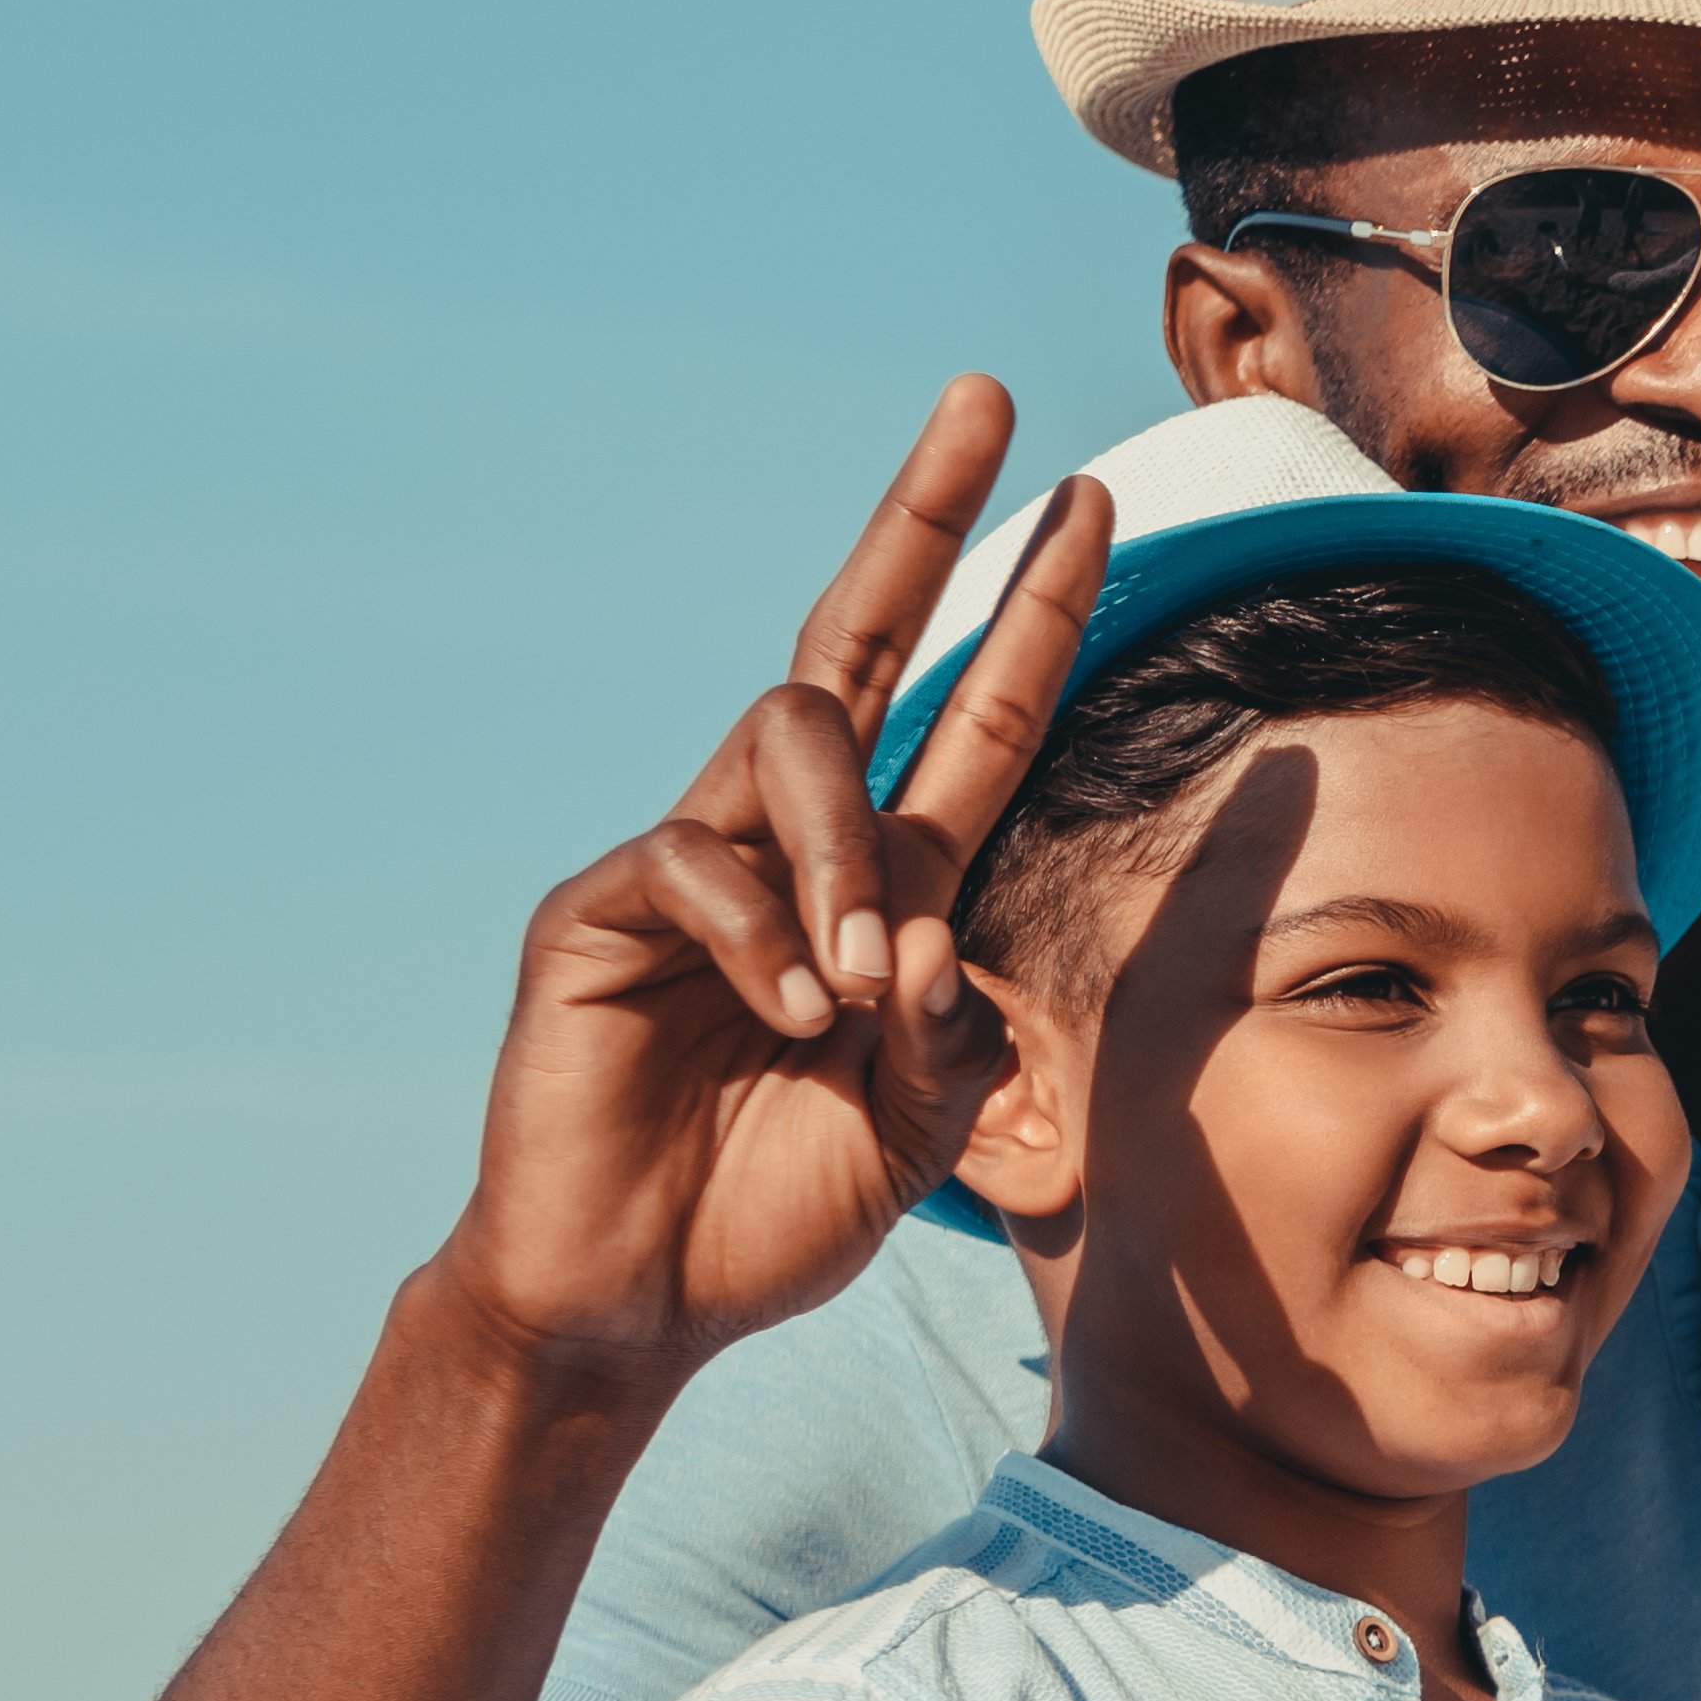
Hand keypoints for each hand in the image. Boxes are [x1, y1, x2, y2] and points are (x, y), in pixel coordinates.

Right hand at [441, 384, 1106, 1392]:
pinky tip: (788, 1023)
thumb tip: (937, 936)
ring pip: (789, 745)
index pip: (973, 715)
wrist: (642, 1300)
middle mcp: (790, 844)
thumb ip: (957, 1030)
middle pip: (857, 636)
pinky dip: (763, 943)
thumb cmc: (777, 1206)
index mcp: (886, 883)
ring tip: (858, 990)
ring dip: (847, 854)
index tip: (1099, 502)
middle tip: (985, 400)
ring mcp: (690, 865)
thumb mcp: (921, 1124)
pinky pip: (694, 865)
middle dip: (923, 513)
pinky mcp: (601, 914)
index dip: (1034, 611)